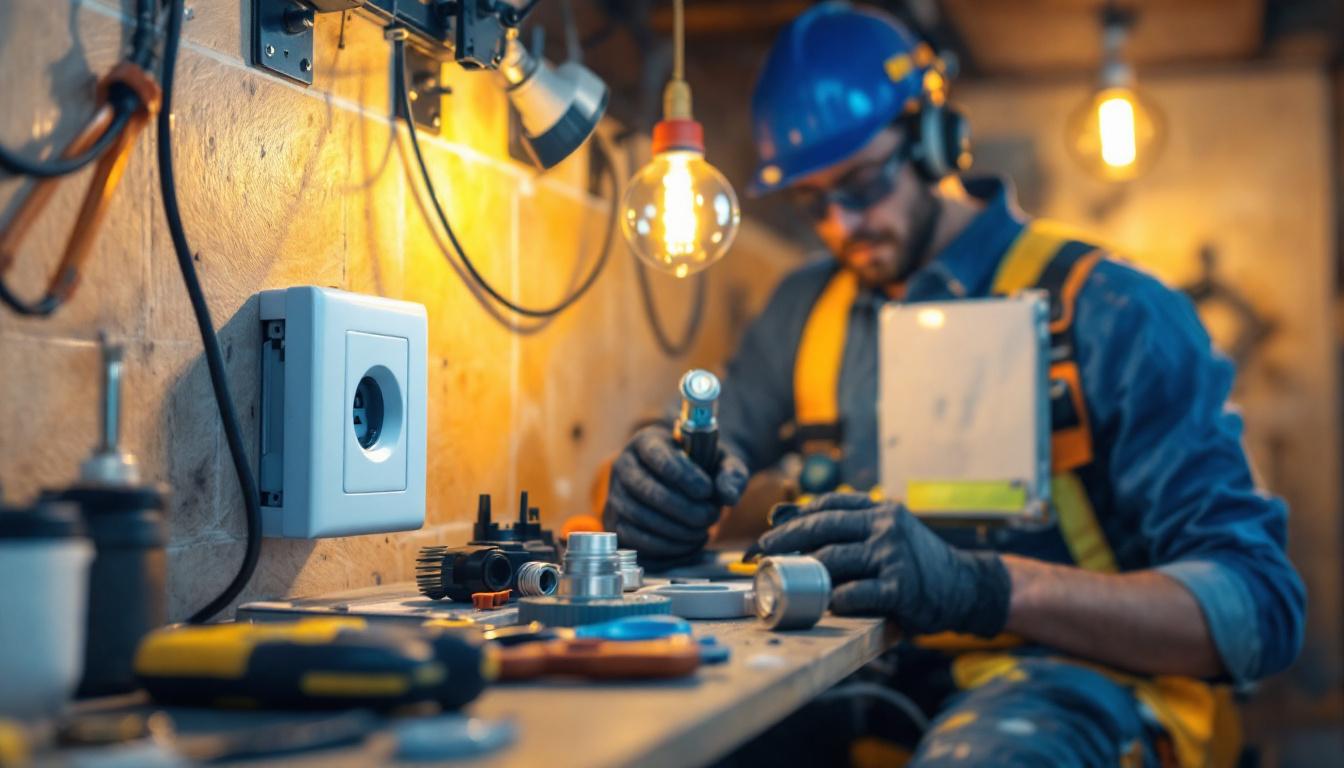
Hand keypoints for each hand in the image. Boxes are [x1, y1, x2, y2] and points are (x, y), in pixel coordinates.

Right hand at [603, 425, 749, 560]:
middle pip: (646, 490)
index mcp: (647, 441)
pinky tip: (690, 542)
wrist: (686, 479)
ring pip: (640, 517)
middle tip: (711, 516)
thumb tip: (728, 496)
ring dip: (676, 530)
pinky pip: (635, 540)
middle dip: (683, 508)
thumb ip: (732, 474)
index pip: (657, 456)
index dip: (683, 476)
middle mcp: (624, 466)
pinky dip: (665, 547)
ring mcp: (616, 495)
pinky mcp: (617, 521)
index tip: (707, 490)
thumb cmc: (703, 467)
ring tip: (703, 530)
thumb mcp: (724, 461)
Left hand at [755, 493, 1010, 636]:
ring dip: (804, 574)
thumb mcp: (884, 533)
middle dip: (784, 542)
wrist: (964, 587)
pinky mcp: (900, 588)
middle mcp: (885, 526)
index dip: (793, 519)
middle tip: (760, 557)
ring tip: (784, 583)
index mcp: (880, 510)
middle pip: (822, 528)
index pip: (827, 505)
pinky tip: (824, 604)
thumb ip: (843, 526)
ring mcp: (893, 555)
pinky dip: (835, 599)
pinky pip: (856, 593)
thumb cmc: (913, 562)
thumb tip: (780, 517)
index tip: (767, 534)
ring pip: (833, 559)